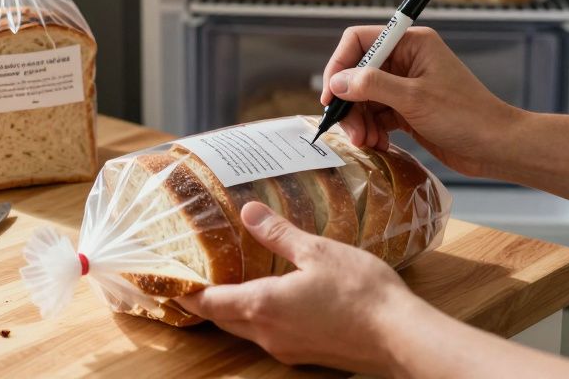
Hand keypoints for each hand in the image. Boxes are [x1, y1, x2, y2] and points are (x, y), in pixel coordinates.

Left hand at [176, 202, 417, 373]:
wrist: (399, 337)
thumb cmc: (361, 292)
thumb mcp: (317, 251)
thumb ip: (279, 234)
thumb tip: (248, 212)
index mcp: (262, 305)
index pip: (209, 303)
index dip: (187, 294)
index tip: (170, 283)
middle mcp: (267, 333)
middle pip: (222, 320)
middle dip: (206, 303)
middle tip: (194, 280)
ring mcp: (286, 349)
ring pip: (245, 330)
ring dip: (233, 311)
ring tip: (230, 285)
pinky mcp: (305, 355)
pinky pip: (269, 336)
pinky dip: (258, 318)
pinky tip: (273, 300)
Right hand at [320, 25, 520, 177]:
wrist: (496, 147)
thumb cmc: (466, 116)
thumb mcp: (414, 99)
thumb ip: (372, 86)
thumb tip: (338, 83)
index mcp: (411, 43)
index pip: (360, 41)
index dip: (340, 65)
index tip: (331, 94)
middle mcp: (406, 60)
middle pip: (358, 73)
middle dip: (350, 102)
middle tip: (350, 131)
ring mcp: (406, 86)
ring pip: (364, 98)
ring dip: (359, 120)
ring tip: (367, 142)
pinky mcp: (408, 109)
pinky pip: (377, 115)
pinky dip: (372, 129)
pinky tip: (378, 144)